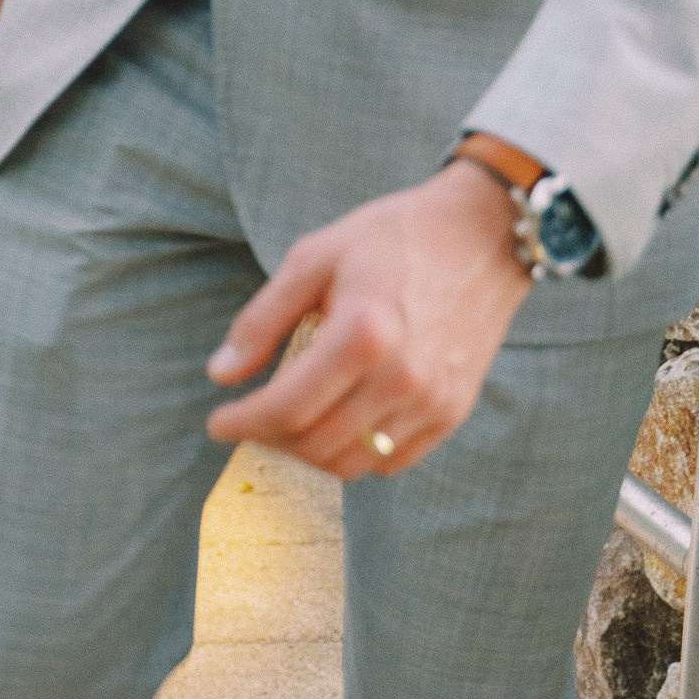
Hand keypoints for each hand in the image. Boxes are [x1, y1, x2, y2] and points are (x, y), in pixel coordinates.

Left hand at [205, 160, 531, 481]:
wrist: (480, 236)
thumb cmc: (391, 238)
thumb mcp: (314, 258)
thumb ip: (263, 318)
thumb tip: (222, 373)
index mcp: (363, 334)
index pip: (287, 408)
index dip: (242, 423)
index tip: (218, 422)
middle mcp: (401, 377)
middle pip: (315, 443)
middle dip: (269, 438)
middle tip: (250, 419)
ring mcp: (432, 400)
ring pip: (352, 462)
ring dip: (309, 452)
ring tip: (290, 423)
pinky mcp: (452, 411)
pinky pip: (391, 461)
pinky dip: (355, 454)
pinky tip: (337, 423)